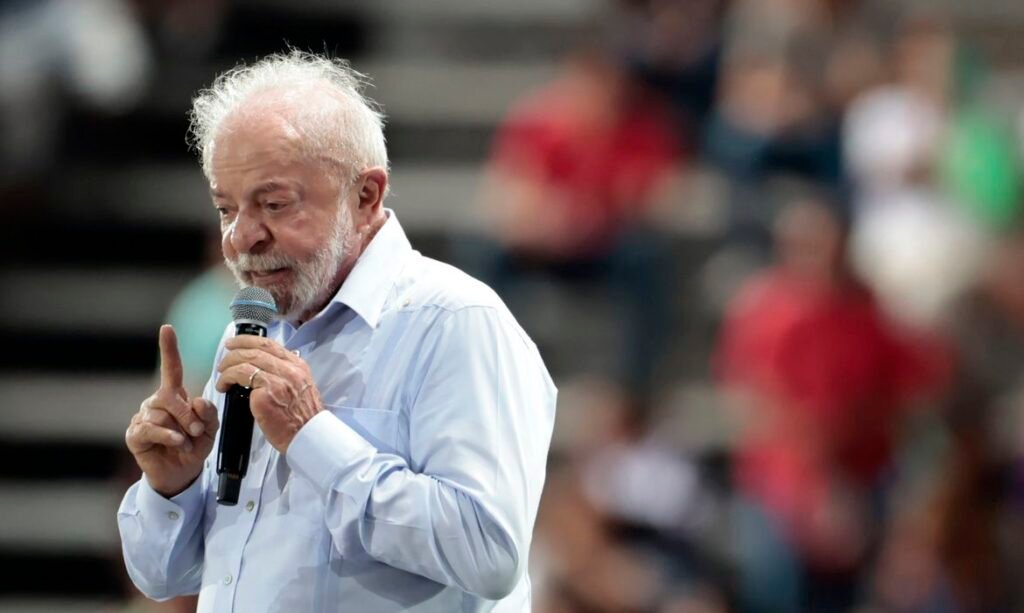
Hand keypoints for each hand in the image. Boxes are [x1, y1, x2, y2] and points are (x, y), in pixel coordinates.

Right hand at [126, 325, 218, 496]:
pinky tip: (175, 443)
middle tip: (198, 432)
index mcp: (175, 396)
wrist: (181, 474)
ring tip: (184, 443)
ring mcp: (143, 417)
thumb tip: (196, 401)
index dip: (169, 348)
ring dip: (180, 430)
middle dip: (188, 415)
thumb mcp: (210, 430)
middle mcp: (156, 402)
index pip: (172, 368)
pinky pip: (150, 428)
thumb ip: (208, 413)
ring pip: (161, 414)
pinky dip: (168, 436)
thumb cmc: (194, 447)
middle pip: (170, 395)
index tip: (167, 329)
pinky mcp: (134, 434)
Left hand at [215, 335, 321, 453]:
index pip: (269, 344)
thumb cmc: (301, 418)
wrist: (307, 436)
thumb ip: (285, 375)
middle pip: (256, 349)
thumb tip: (262, 369)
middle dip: (234, 351)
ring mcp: (278, 379)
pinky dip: (227, 378)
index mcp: (298, 365)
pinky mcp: (266, 392)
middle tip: (223, 360)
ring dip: (228, 366)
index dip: (248, 341)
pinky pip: (240, 376)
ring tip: (221, 375)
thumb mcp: (299, 388)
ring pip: (246, 360)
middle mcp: (289, 368)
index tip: (235, 344)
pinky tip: (224, 387)